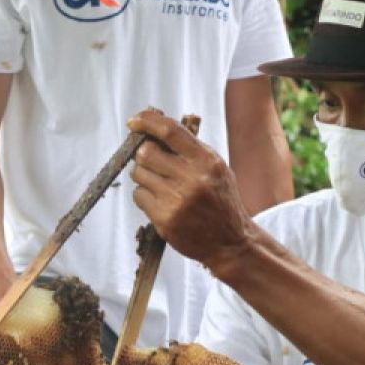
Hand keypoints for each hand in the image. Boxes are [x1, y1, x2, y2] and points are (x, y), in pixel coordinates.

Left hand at [128, 109, 254, 273]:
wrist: (230, 242)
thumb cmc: (220, 201)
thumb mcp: (216, 169)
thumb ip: (190, 150)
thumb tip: (153, 130)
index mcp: (207, 161)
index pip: (170, 131)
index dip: (147, 122)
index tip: (134, 121)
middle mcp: (192, 178)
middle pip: (146, 153)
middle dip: (142, 155)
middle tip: (150, 162)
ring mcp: (177, 200)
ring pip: (139, 174)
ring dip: (143, 177)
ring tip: (161, 185)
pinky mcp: (164, 219)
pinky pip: (139, 196)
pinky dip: (144, 196)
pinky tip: (161, 202)